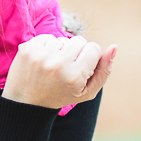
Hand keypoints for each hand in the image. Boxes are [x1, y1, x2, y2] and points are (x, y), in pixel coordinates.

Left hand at [2, 34, 116, 109]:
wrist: (25, 103)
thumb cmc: (61, 96)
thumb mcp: (87, 92)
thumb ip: (104, 71)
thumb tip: (115, 47)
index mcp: (74, 76)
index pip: (94, 48)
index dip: (89, 58)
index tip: (80, 69)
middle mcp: (57, 65)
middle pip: (79, 40)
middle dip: (75, 52)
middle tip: (65, 68)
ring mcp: (40, 56)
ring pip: (63, 39)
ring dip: (60, 50)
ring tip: (52, 67)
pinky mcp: (27, 48)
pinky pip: (47, 37)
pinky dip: (46, 47)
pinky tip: (42, 62)